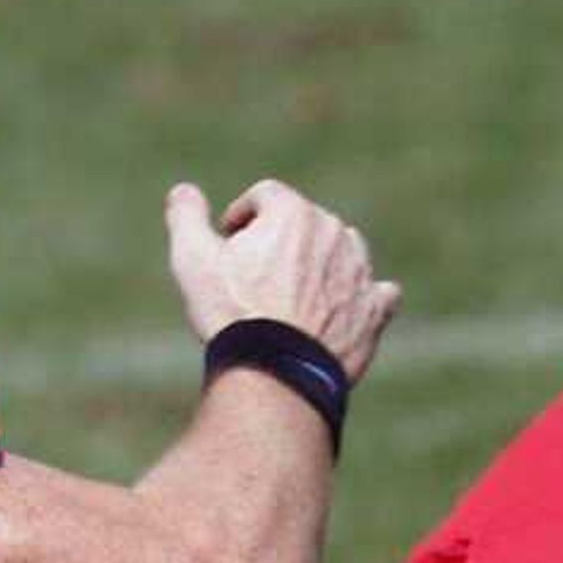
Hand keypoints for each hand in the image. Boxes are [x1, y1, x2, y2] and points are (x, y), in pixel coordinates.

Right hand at [164, 180, 401, 380]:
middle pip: (305, 222)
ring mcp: (360, 271)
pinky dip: (363, 297)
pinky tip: (344, 310)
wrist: (276, 371)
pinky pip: (379, 293)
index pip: (265, 196)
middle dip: (281, 241)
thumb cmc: (232, 312)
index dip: (242, 215)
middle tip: (255, 277)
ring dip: (322, 263)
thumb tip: (183, 191)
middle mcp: (334, 233)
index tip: (228, 242)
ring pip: (344, 250)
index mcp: (292, 213)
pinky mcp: (374, 310)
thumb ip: (186, 216)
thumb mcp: (193, 260)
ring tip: (295, 295)